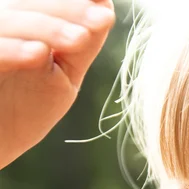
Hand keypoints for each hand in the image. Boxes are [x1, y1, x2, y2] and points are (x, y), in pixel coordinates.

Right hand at [0, 0, 114, 169]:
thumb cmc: (25, 107)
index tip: (105, 10)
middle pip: (28, 5)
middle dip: (67, 10)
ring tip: (78, 39)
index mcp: (18, 20)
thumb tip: (107, 8)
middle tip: (99, 19)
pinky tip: (38, 53)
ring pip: (8, 21)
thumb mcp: (63, 75)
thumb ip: (81, 45)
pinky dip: (11, 49)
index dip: (73, 4)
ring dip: (46, 27)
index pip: (45, 3)